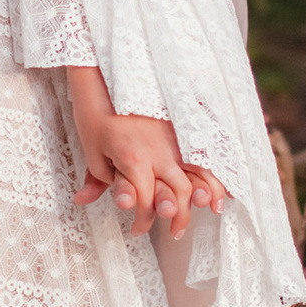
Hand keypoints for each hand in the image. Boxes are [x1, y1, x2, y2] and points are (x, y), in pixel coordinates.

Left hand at [67, 64, 228, 238]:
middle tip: (174, 231)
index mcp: (134, 161)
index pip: (145, 202)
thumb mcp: (91, 149)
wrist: (107, 74)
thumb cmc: (97, 113)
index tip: (136, 230)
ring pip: (199, 172)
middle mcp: (160, 152)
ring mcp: (174, 138)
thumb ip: (96, 179)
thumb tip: (84, 201)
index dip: (142, 220)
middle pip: (180, 194)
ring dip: (206, 195)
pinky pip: (205, 151)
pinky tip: (222, 178)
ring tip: (210, 209)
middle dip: (179, 217)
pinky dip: (216, 167)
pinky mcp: (181, 125)